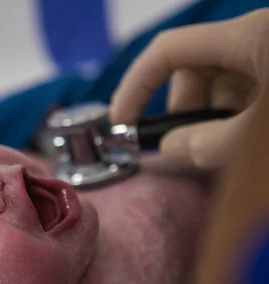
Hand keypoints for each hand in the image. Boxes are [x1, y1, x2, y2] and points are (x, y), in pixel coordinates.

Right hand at [110, 8, 268, 169]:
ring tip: (223, 154)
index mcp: (250, 36)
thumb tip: (170, 149)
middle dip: (181, 112)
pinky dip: (235, 121)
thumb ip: (207, 145)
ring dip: (210, 120)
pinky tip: (243, 147)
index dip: (135, 87)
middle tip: (183, 149)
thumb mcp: (257, 138)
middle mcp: (259, 38)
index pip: (167, 50)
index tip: (121, 124)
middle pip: (195, 69)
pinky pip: (248, 92)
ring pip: (222, 84)